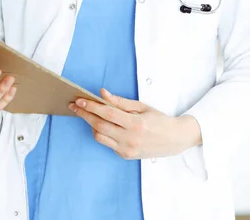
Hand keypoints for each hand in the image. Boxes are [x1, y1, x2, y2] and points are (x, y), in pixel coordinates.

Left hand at [69, 88, 201, 159]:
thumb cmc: (158, 119)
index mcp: (135, 124)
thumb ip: (120, 101)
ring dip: (91, 124)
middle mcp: (130, 139)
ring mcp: (127, 150)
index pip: (107, 113)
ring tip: (87, 114)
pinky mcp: (125, 156)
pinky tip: (101, 124)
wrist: (174, 139)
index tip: (79, 100)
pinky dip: (102, 133)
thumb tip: (102, 93)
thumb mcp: (141, 106)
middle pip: (99, 126)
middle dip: (84, 114)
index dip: (91, 106)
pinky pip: (108, 143)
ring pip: (100, 137)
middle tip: (74, 106)